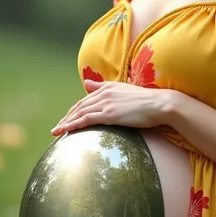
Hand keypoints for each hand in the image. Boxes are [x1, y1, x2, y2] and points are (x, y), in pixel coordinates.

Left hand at [51, 80, 172, 134]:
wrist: (160, 104)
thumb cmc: (146, 100)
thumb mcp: (123, 90)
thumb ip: (104, 87)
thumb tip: (86, 84)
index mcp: (107, 88)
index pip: (85, 100)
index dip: (73, 110)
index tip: (66, 119)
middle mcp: (104, 93)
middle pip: (79, 106)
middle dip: (66, 117)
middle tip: (57, 128)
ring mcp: (106, 103)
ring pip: (79, 113)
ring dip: (66, 123)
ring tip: (56, 132)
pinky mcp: (109, 114)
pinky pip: (86, 119)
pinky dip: (73, 124)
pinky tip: (66, 130)